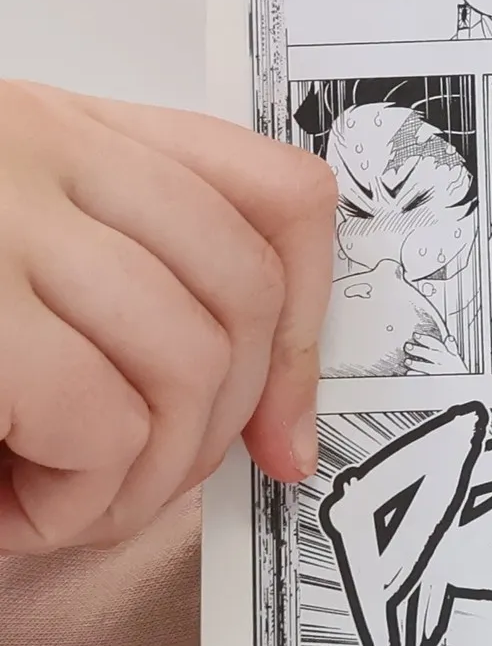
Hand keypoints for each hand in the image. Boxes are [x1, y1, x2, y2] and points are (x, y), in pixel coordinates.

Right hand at [0, 82, 335, 549]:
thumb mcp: (20, 281)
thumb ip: (130, 289)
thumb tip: (275, 415)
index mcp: (67, 131)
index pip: (276, 192)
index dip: (306, 329)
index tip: (285, 435)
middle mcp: (37, 143)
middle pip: (244, 288)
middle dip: (222, 425)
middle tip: (139, 491)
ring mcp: (0, 216)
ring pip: (187, 361)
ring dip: (143, 480)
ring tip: (60, 507)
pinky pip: (99, 422)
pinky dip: (75, 503)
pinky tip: (13, 513)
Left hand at [404, 328, 469, 375]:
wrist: (462, 386)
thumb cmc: (458, 372)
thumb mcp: (457, 359)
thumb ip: (452, 348)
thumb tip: (449, 338)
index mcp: (449, 355)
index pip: (437, 344)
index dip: (426, 339)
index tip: (415, 335)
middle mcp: (445, 363)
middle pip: (431, 354)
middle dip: (419, 350)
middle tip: (408, 347)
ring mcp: (441, 372)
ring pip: (428, 367)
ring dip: (417, 364)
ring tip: (407, 361)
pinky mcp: (437, 381)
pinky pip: (426, 378)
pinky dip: (418, 375)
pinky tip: (410, 373)